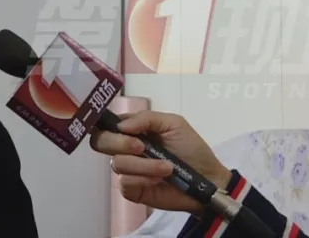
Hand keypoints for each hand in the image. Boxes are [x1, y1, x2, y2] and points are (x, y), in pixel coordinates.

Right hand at [89, 111, 231, 215]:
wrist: (208, 179)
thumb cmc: (192, 149)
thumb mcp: (173, 123)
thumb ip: (146, 118)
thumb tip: (121, 126)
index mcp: (131, 130)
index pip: (105, 124)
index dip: (104, 125)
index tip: (119, 129)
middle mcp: (124, 149)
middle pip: (100, 142)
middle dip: (119, 143)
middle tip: (141, 147)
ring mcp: (128, 170)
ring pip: (117, 164)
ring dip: (143, 165)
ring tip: (166, 168)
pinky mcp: (132, 190)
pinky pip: (125, 183)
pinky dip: (142, 179)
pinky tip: (158, 180)